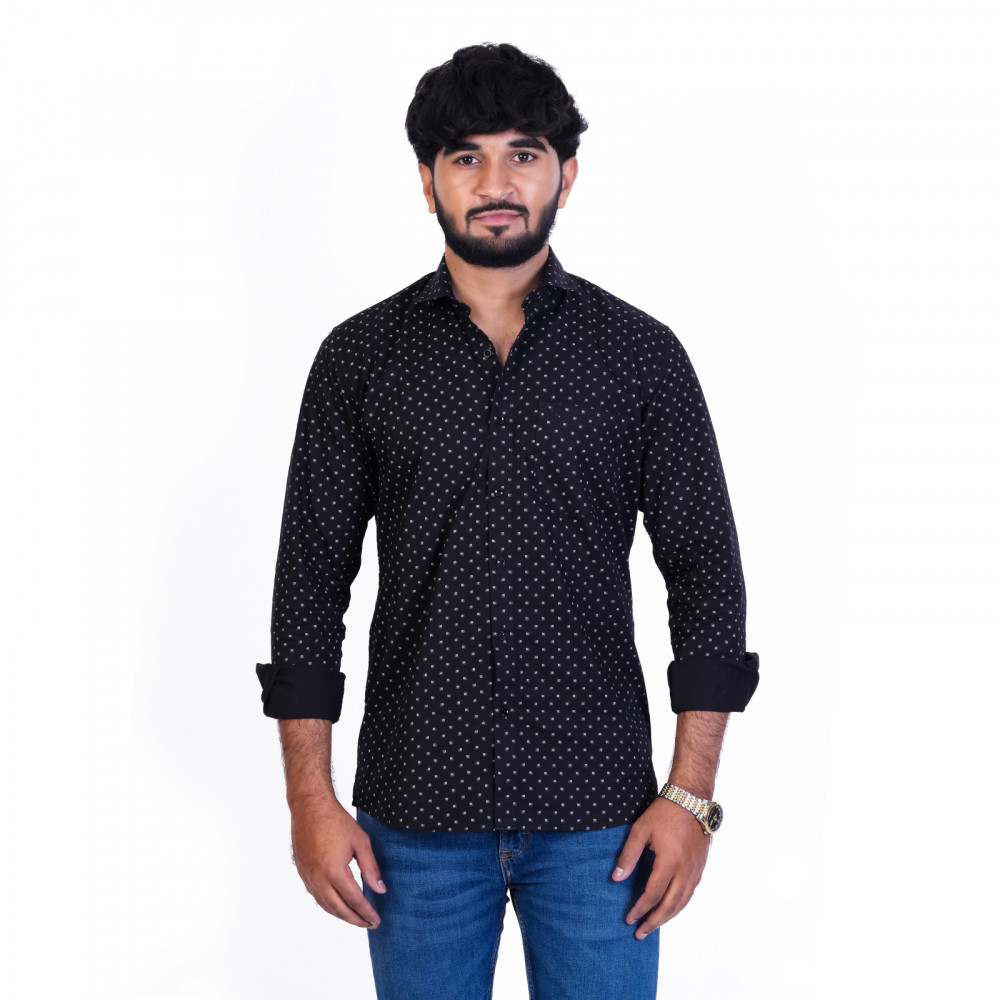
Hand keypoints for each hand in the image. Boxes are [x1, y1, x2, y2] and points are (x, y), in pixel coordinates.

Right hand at [288, 794, 386, 928]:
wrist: (309, 808)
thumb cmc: (336, 821)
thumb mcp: (361, 842)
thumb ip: (371, 868)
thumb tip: (380, 890)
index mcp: (335, 872)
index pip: (354, 900)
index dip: (367, 912)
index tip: (376, 920)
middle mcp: (319, 879)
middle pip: (339, 909)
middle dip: (356, 919)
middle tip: (369, 924)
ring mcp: (308, 878)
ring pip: (326, 906)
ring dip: (342, 915)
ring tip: (356, 918)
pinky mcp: (302, 873)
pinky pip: (317, 897)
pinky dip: (329, 906)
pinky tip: (338, 905)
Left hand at [612, 796, 710, 938]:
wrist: (691, 800)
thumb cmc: (664, 813)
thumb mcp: (641, 830)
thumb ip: (628, 855)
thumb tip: (616, 878)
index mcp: (669, 862)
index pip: (652, 894)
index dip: (640, 908)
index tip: (629, 918)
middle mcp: (685, 871)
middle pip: (670, 906)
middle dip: (654, 922)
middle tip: (640, 933)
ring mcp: (695, 870)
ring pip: (682, 903)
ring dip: (667, 917)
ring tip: (653, 925)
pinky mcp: (700, 867)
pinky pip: (690, 893)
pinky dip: (679, 905)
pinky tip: (670, 908)